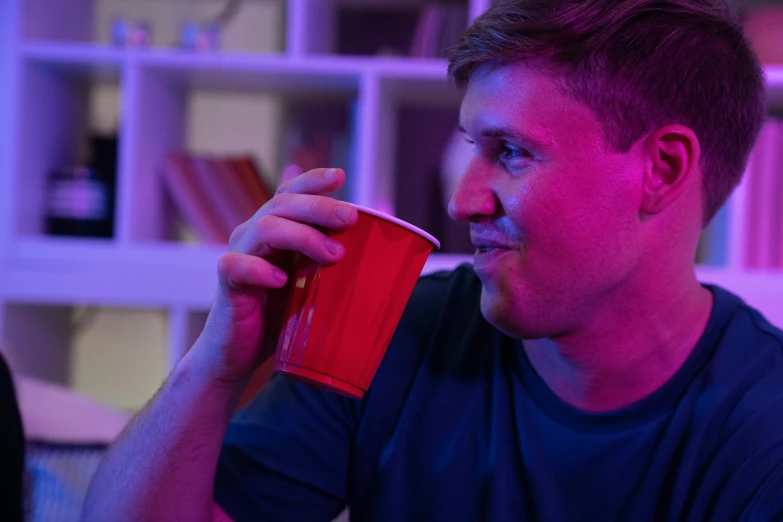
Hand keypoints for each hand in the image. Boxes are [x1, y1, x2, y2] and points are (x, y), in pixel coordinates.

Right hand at [194, 167, 357, 385]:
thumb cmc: (281, 317)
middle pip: (282, 204)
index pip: (291, 193)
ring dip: (302, 236)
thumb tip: (382, 258)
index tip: (341, 176)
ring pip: (264, 228)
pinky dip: (260, 269)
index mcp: (275, 230)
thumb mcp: (312, 285)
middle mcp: (254, 235)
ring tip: (333, 254)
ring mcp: (238, 255)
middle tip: (350, 218)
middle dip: (319, 207)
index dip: (313, 181)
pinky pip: (238, 265)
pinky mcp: (227, 282)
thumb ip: (330, 264)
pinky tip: (281, 280)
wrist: (241, 354)